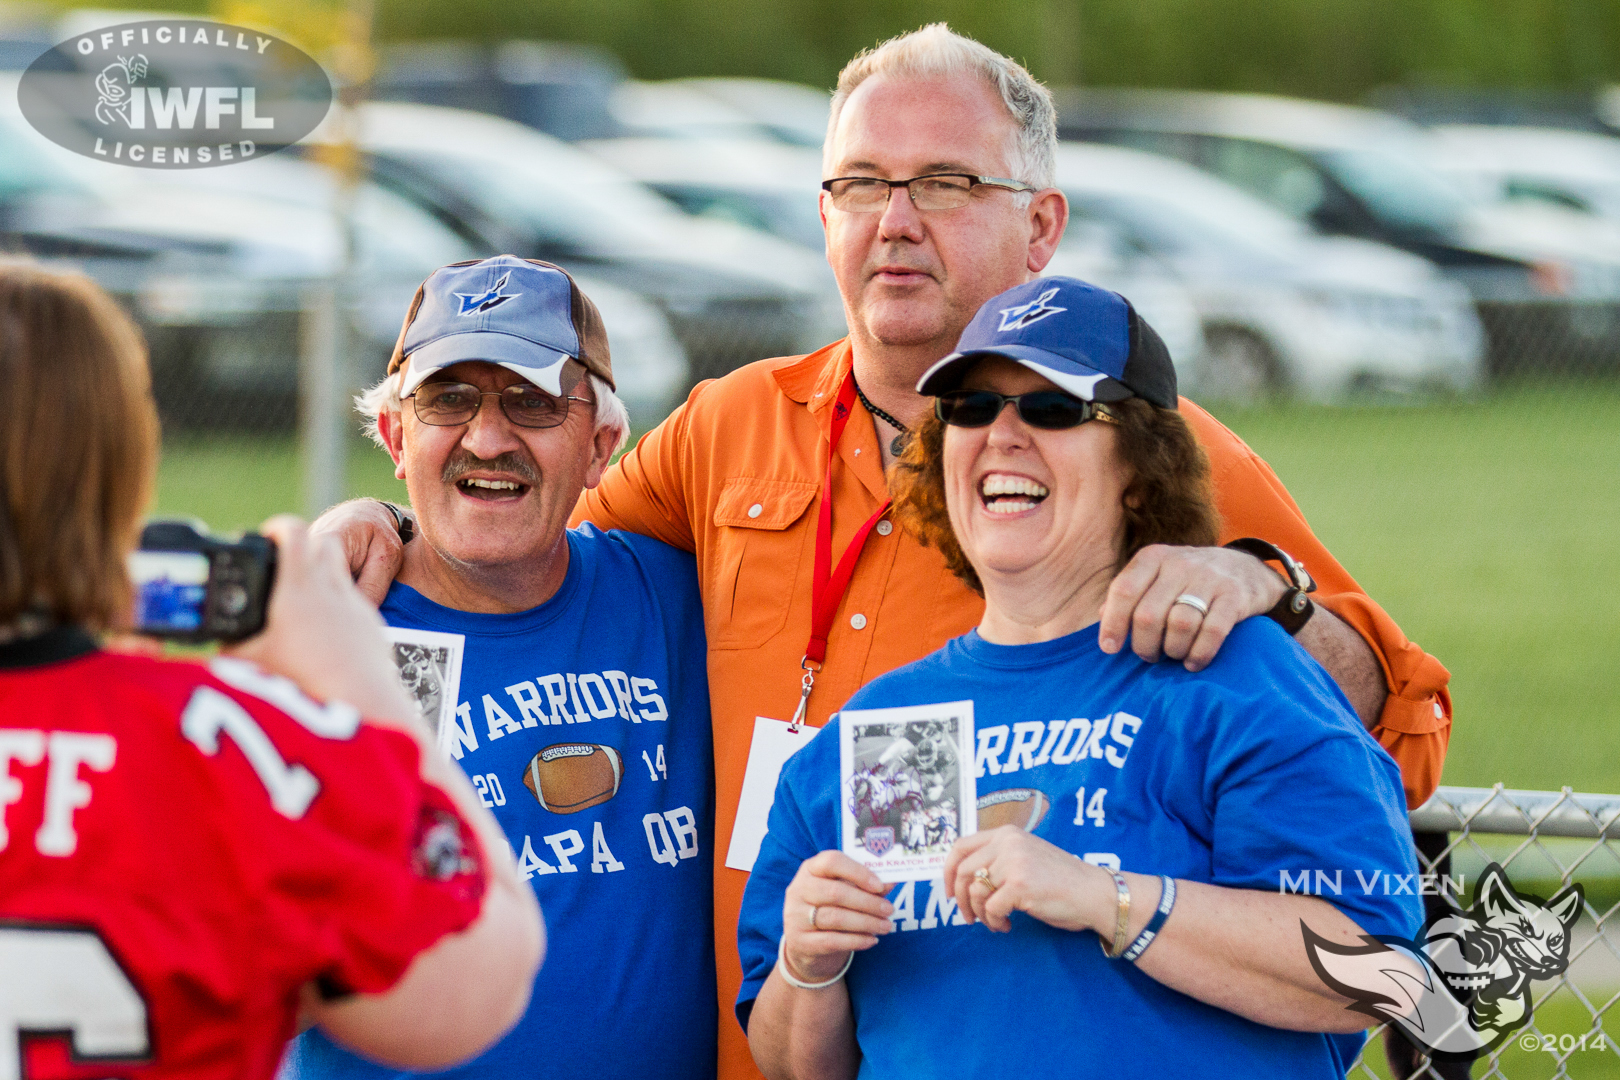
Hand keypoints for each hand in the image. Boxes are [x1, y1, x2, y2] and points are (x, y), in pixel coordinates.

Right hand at [225, 516, 418, 732]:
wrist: (359, 698)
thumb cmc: (303, 681)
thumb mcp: (255, 662)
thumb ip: (231, 647)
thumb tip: (210, 642)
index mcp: (299, 588)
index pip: (294, 533)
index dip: (280, 527)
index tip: (269, 535)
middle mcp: (330, 588)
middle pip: (322, 541)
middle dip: (303, 544)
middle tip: (286, 560)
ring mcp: (353, 602)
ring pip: (341, 566)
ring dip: (323, 566)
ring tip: (304, 586)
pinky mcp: (368, 620)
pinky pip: (353, 596)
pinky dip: (338, 598)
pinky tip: (327, 619)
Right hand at [779, 852, 893, 982]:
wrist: (806, 942)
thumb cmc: (831, 907)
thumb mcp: (845, 890)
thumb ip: (866, 885)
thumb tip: (891, 881)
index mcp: (810, 868)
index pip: (832, 861)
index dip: (858, 872)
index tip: (880, 885)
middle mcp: (799, 889)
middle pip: (835, 892)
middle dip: (868, 902)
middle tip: (890, 910)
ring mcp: (795, 916)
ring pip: (835, 918)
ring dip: (866, 922)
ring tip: (886, 926)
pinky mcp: (799, 941)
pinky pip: (831, 941)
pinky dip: (856, 941)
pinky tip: (872, 940)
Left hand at [943, 827, 1108, 933]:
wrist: (1093, 892)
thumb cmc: (1060, 880)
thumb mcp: (1025, 856)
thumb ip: (998, 859)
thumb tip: (962, 879)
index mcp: (1006, 834)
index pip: (960, 846)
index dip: (947, 871)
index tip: (950, 892)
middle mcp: (1007, 843)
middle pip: (962, 871)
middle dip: (961, 899)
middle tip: (968, 917)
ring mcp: (1013, 862)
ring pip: (974, 892)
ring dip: (980, 914)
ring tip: (995, 922)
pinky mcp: (1019, 885)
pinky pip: (990, 908)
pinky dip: (994, 922)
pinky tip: (1006, 925)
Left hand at [1098, 545, 1286, 670]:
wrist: (1246, 569)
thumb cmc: (1189, 580)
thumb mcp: (1157, 576)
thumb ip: (1130, 594)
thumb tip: (1101, 618)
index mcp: (1154, 557)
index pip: (1123, 591)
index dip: (1112, 623)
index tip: (1109, 648)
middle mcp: (1180, 564)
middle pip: (1148, 615)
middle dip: (1144, 645)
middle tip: (1148, 655)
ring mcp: (1209, 579)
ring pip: (1179, 625)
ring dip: (1172, 651)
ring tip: (1174, 656)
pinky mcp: (1235, 597)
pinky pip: (1212, 632)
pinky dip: (1200, 653)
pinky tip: (1194, 662)